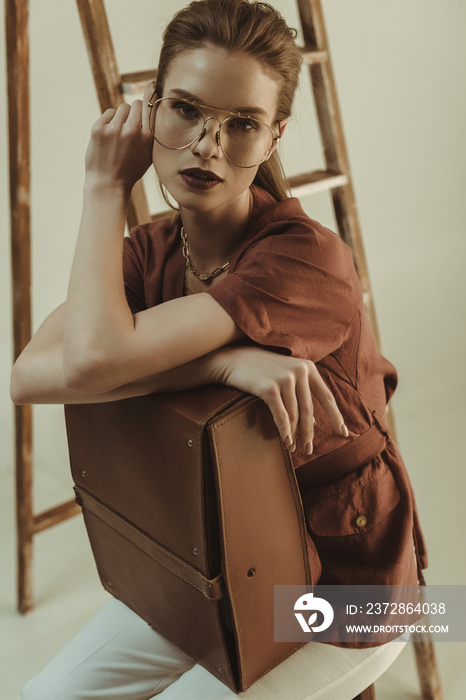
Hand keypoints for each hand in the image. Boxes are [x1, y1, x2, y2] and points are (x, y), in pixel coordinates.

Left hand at [84, 82, 154, 192]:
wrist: (108, 184)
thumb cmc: (130, 170)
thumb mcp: (148, 154)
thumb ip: (151, 132)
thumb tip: (152, 107)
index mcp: (147, 137)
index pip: (151, 105)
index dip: (151, 93)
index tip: (152, 86)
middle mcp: (132, 130)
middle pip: (136, 104)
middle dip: (134, 112)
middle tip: (131, 126)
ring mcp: (114, 128)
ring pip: (122, 108)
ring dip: (122, 117)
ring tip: (120, 135)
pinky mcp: (98, 128)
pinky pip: (108, 113)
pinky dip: (109, 121)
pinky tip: (110, 137)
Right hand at [217, 345, 348, 454]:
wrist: (234, 359)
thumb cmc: (261, 370)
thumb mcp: (285, 377)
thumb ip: (300, 395)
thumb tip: (312, 423)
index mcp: (308, 367)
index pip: (327, 397)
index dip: (336, 417)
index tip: (344, 434)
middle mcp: (300, 371)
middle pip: (309, 410)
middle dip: (309, 433)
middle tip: (309, 450)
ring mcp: (285, 379)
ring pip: (294, 415)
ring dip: (294, 435)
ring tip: (292, 448)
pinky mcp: (269, 388)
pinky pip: (281, 416)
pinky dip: (284, 431)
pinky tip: (285, 441)